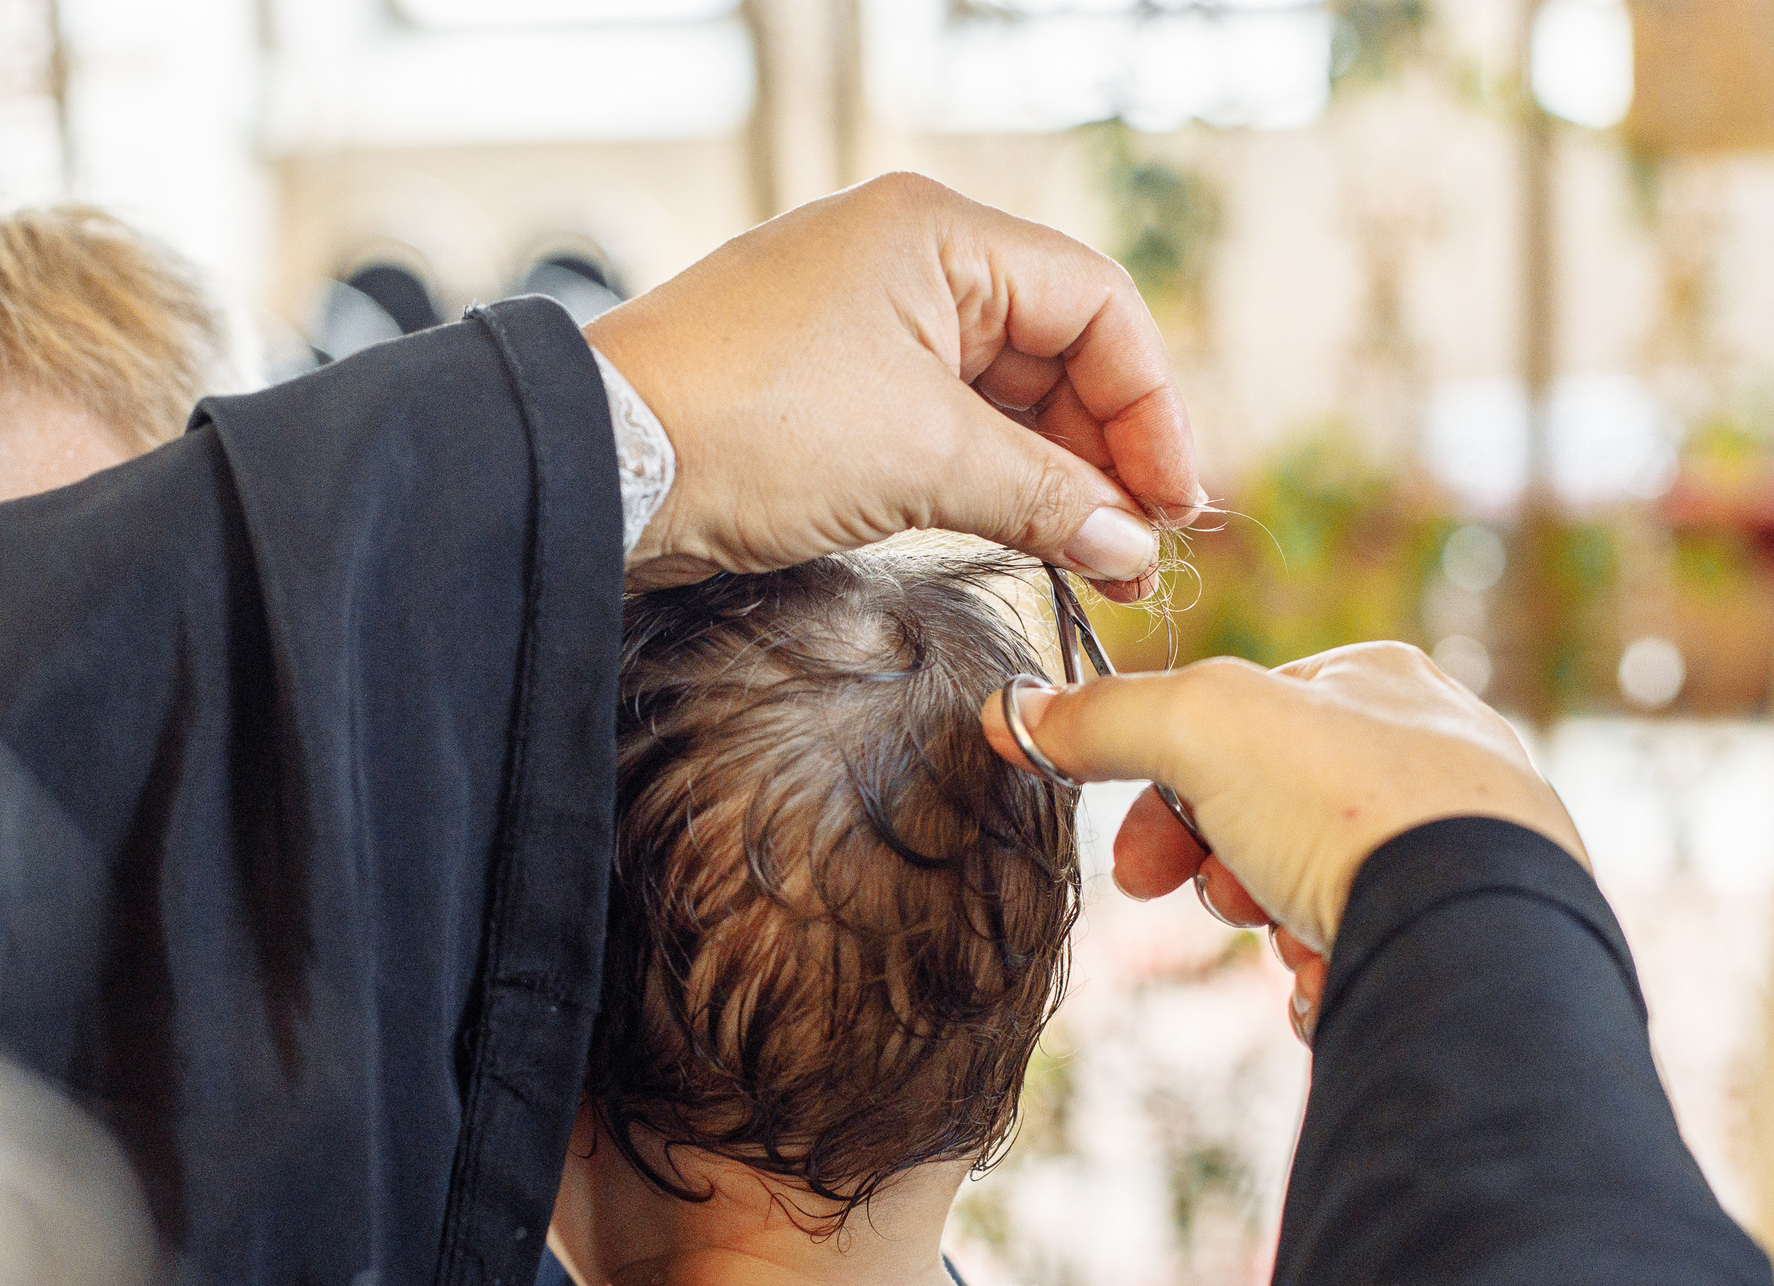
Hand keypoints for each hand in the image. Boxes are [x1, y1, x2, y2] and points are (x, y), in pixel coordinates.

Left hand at [584, 173, 1202, 597]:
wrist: (599, 467)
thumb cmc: (750, 428)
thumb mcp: (922, 459)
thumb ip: (1046, 495)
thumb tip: (1132, 542)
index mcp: (938, 235)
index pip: (1095, 304)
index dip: (1150, 404)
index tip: (1173, 500)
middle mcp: (907, 262)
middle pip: (1056, 351)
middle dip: (1108, 452)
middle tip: (1141, 549)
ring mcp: (866, 325)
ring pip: (1002, 399)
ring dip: (1056, 480)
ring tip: (1099, 562)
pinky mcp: (832, 391)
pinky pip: (944, 428)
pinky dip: (991, 483)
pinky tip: (1030, 540)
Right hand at [979, 642, 1587, 1033]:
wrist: (1471, 936)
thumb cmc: (1348, 806)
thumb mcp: (1199, 726)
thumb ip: (1104, 716)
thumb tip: (1012, 712)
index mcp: (1379, 681)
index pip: (1242, 720)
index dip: (1167, 786)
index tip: (1132, 861)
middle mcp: (1434, 756)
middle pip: (1272, 809)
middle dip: (1221, 866)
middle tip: (1210, 902)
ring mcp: (1465, 850)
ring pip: (1317, 886)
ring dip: (1275, 925)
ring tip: (1289, 946)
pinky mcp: (1474, 936)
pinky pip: (1370, 955)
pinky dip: (1329, 976)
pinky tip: (1326, 986)